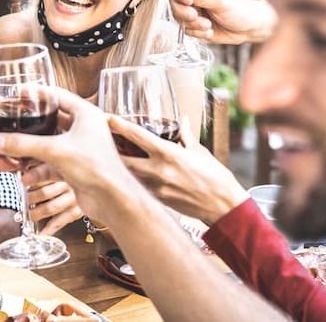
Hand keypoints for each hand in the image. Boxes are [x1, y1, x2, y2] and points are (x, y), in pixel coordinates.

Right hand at [0, 87, 133, 224]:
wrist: (112, 200)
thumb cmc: (97, 167)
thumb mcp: (54, 150)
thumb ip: (23, 144)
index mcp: (85, 114)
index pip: (57, 95)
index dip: (36, 94)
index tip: (19, 93)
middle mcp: (84, 129)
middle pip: (49, 122)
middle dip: (27, 129)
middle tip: (10, 125)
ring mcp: (79, 148)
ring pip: (47, 145)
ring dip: (28, 151)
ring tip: (8, 157)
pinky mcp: (75, 167)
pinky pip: (50, 163)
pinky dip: (36, 168)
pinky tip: (23, 175)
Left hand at [109, 116, 247, 223]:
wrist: (223, 206)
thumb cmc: (215, 178)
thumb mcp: (200, 152)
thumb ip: (186, 135)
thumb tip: (182, 120)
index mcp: (169, 154)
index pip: (138, 136)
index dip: (120, 126)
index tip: (108, 118)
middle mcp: (159, 171)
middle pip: (123, 158)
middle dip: (110, 149)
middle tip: (102, 141)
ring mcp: (156, 187)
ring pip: (128, 174)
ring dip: (119, 165)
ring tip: (111, 156)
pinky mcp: (157, 200)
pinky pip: (138, 186)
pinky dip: (132, 179)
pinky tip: (128, 174)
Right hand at [170, 0, 275, 43]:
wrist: (246, 29)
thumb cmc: (239, 10)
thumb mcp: (222, 2)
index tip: (189, 1)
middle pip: (174, 1)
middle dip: (183, 11)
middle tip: (194, 16)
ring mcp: (192, 10)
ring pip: (177, 16)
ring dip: (192, 24)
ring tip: (207, 25)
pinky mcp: (192, 24)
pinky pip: (185, 29)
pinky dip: (196, 32)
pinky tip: (209, 31)